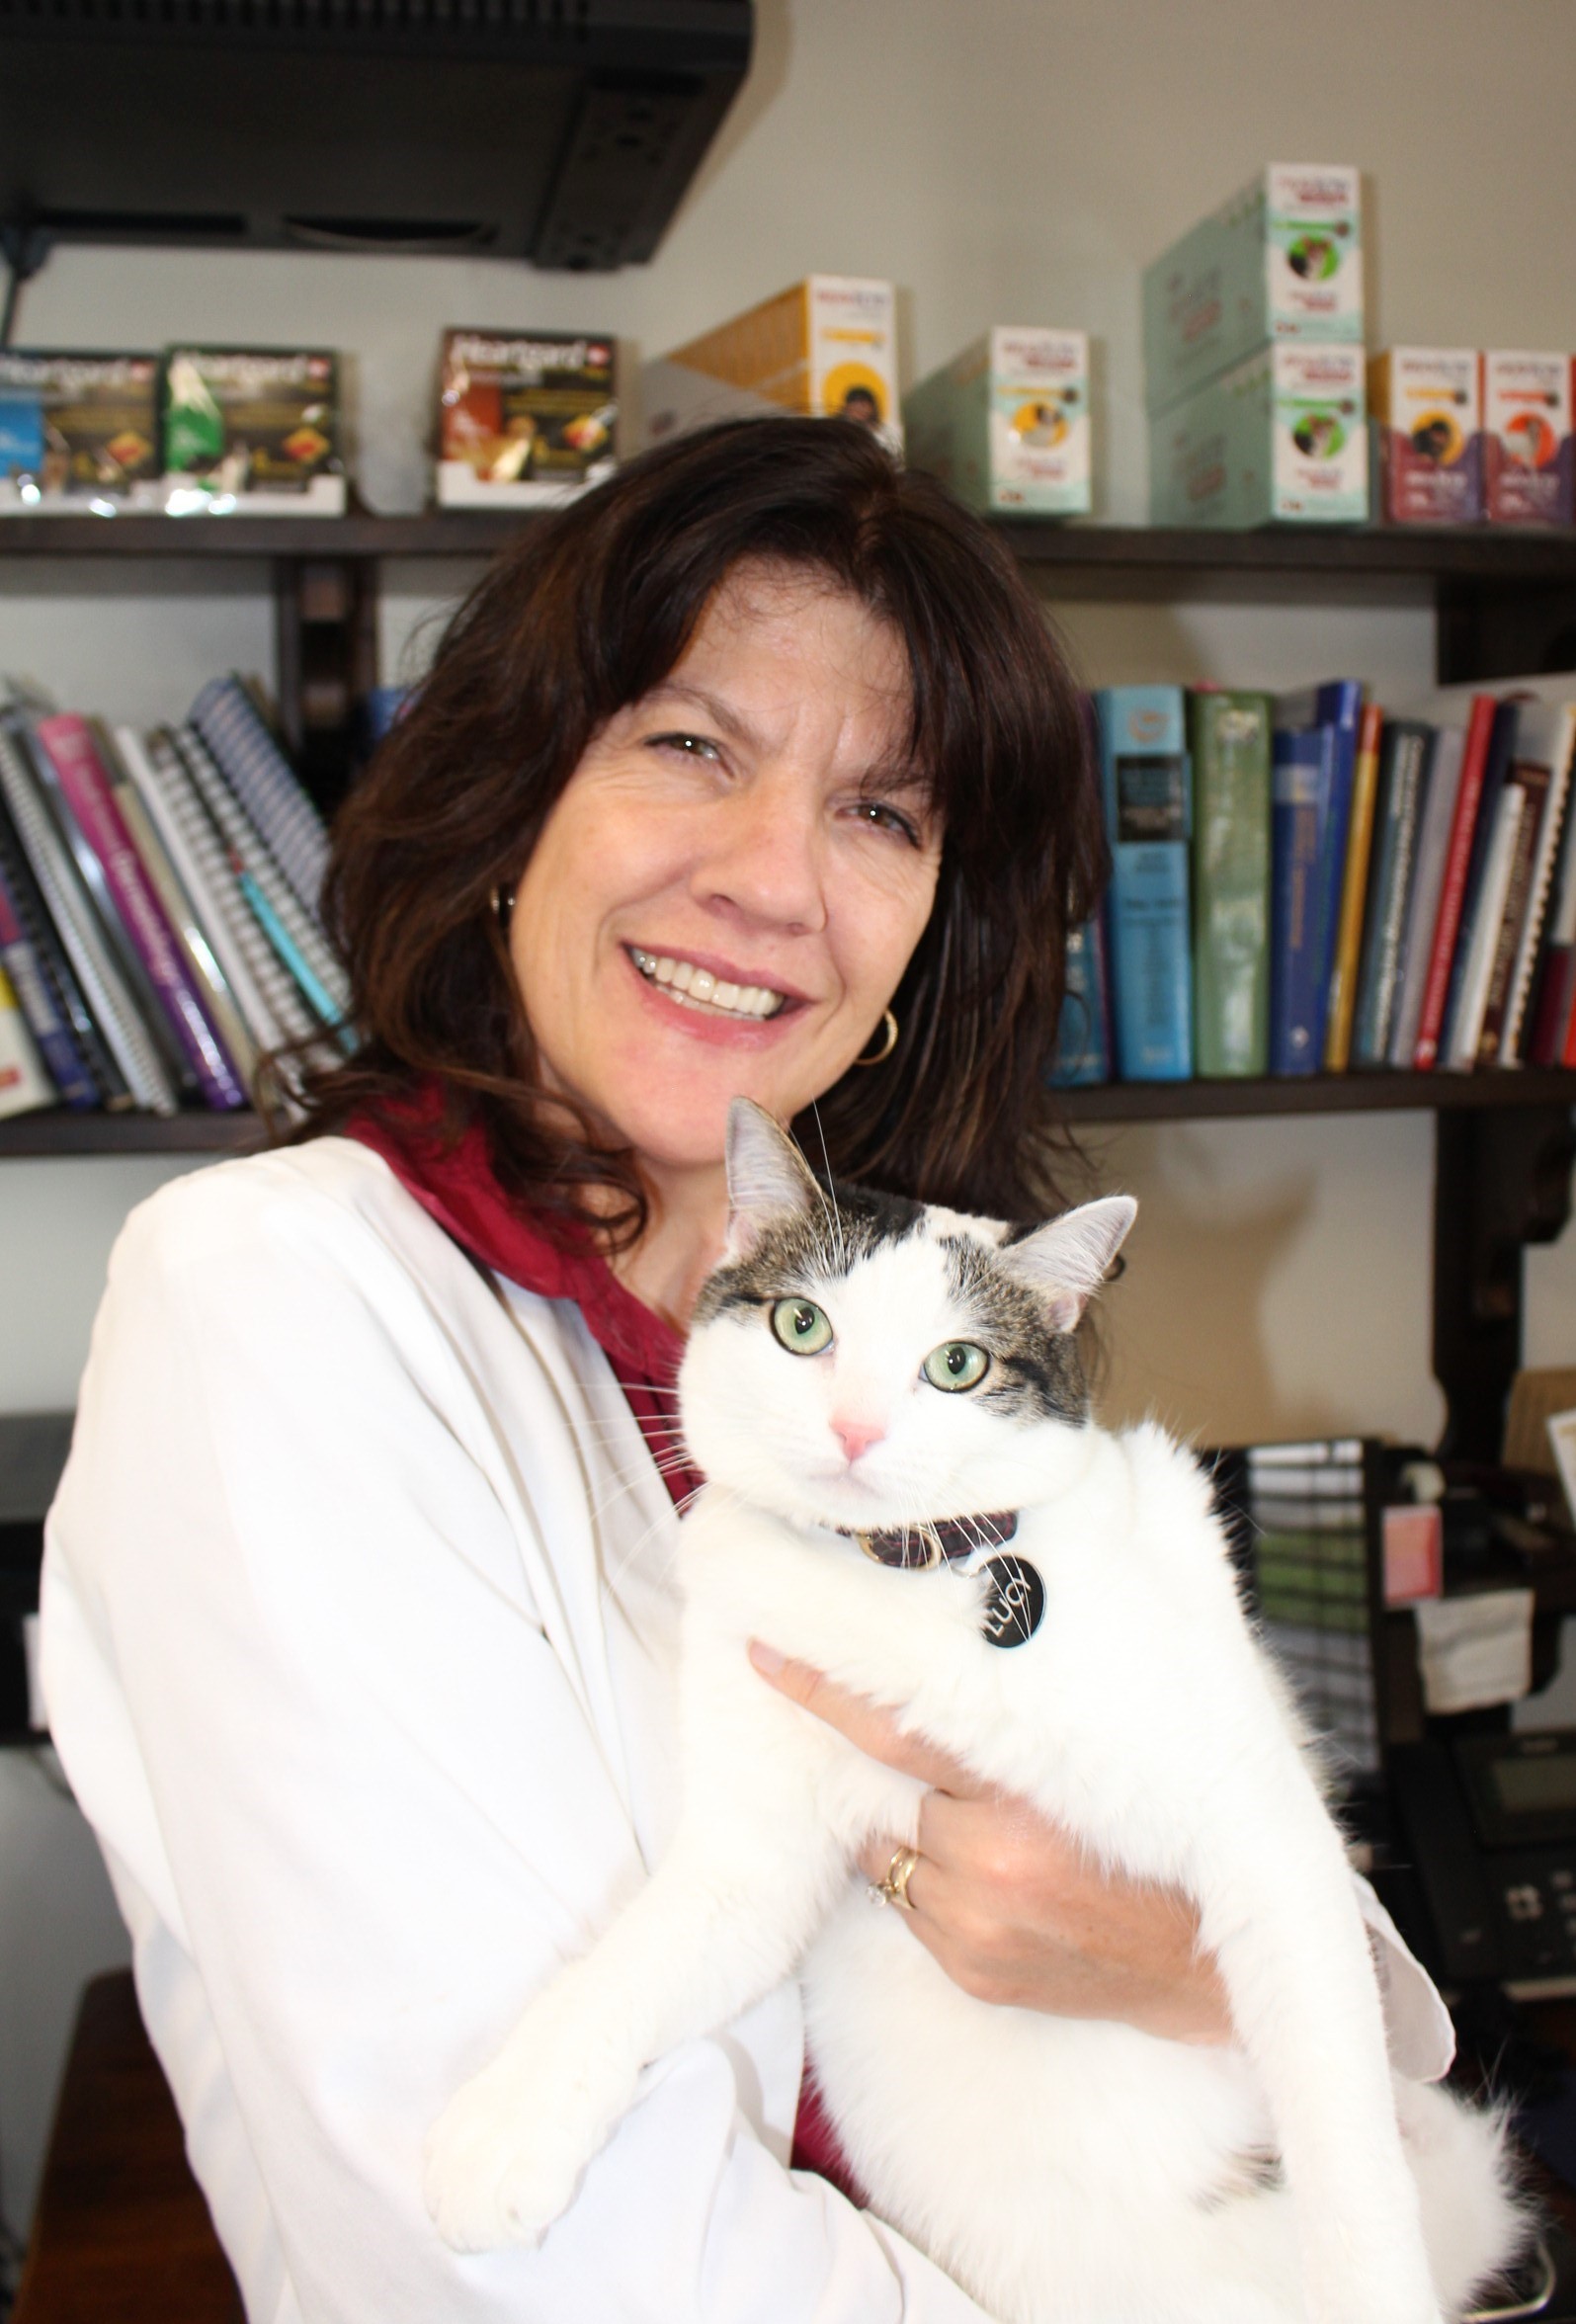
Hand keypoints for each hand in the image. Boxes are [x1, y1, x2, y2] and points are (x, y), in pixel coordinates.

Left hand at [749, 1643, 1231, 2044]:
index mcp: (1026, 1794)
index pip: (899, 1729)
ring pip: (895, 1852)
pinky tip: (996, 1883)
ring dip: (918, 1833)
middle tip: (910, 1744)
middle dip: (896, 1772)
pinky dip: (936, 1885)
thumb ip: (1023, 1724)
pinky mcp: (969, 1972)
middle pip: (893, 1792)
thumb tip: (945, 1666)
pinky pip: (915, 1908)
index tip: (766, 1652)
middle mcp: (990, 1863)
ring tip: (989, 1832)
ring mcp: (974, 1925)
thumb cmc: (1157, 1845)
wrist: (1203, 1968)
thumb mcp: (1100, 1764)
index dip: (827, 1688)